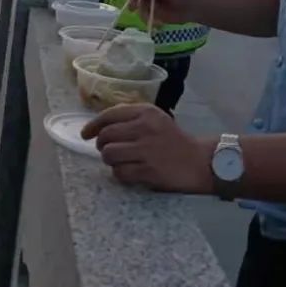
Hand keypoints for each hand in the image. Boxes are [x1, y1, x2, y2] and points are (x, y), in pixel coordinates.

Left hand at [81, 104, 213, 193]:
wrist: (199, 161)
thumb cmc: (173, 140)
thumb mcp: (155, 119)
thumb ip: (130, 119)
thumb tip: (99, 128)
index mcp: (146, 112)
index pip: (109, 115)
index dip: (93, 126)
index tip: (85, 134)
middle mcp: (145, 128)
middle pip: (106, 136)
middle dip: (102, 145)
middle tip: (107, 150)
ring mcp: (146, 150)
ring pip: (109, 154)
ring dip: (110, 160)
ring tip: (121, 161)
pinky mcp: (148, 170)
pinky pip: (120, 172)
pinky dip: (120, 174)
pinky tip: (130, 171)